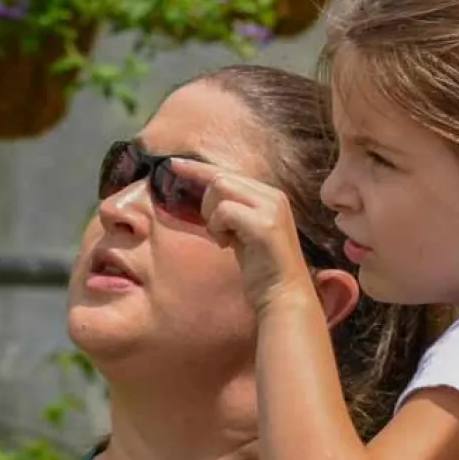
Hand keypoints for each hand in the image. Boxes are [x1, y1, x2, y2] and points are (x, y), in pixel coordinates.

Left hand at [166, 158, 316, 315]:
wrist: (284, 295)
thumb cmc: (261, 267)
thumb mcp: (244, 231)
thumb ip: (231, 209)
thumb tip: (204, 194)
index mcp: (270, 195)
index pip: (227, 173)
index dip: (199, 168)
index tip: (174, 164)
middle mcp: (273, 196)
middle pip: (220, 178)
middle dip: (207, 203)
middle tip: (217, 231)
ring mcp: (271, 208)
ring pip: (220, 189)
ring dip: (212, 216)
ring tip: (225, 238)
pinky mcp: (264, 225)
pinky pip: (224, 211)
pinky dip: (218, 227)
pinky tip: (228, 244)